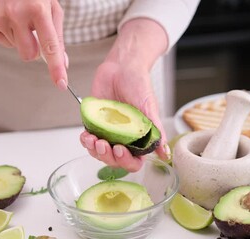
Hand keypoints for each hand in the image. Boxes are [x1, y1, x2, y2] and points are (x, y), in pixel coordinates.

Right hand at [0, 0, 67, 89]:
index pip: (50, 46)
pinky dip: (10, 36)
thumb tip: (63, 63)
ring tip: (21, 18)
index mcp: (37, 9)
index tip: (61, 83)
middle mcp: (16, 14)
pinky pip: (5, 43)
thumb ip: (58, 37)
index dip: (56, 67)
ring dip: (22, 39)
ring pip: (18, 49)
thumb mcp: (52, 8)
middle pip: (29, 55)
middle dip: (35, 51)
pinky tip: (10, 20)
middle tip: (34, 33)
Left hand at [79, 19, 169, 171]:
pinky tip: (85, 135)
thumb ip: (156, 132)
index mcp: (138, 138)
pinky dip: (86, 140)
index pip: (133, 161)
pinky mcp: (95, 123)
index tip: (120, 150)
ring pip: (99, 152)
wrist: (122, 66)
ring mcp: (108, 132)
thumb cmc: (139, 84)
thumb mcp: (150, 108)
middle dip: (106, 156)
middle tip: (103, 144)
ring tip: (92, 139)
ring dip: (94, 150)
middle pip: (114, 160)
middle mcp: (123, 138)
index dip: (126, 161)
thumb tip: (165, 153)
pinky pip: (88, 139)